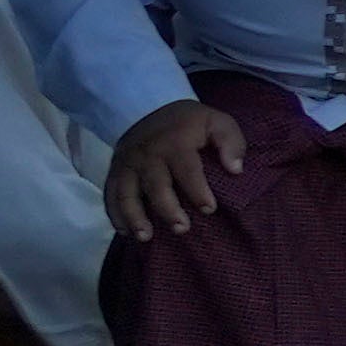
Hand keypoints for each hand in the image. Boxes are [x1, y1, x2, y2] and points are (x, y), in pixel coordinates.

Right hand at [104, 101, 244, 242]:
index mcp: (175, 143)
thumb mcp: (215, 121)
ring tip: (145, 237)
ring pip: (126, 193)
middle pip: (155, 186)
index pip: (187, 170)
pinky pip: (109, 195)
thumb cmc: (188, 122)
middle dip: (167, 210)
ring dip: (134, 217)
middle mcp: (147, 155)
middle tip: (182, 229)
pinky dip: (114, 214)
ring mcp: (127, 164)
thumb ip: (231, 142)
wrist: (147, 108)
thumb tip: (236, 169)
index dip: (198, 191)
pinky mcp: (114, 172)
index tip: (209, 209)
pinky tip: (124, 232)